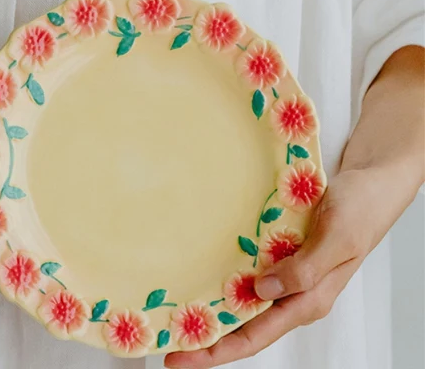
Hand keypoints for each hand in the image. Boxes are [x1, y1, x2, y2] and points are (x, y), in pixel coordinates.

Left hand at [164, 165, 418, 367]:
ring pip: (242, 301)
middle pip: (243, 326)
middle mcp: (293, 293)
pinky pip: (247, 272)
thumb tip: (264, 291)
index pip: (255, 336)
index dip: (217, 350)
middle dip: (206, 337)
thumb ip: (305, 268)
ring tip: (174, 313)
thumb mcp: (337, 238)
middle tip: (165, 339)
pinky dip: (223, 278)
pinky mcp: (280, 253)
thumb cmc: (360, 210)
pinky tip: (199, 273)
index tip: (182, 356)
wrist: (369, 184)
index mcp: (308, 299)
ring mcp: (285, 273)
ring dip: (211, 308)